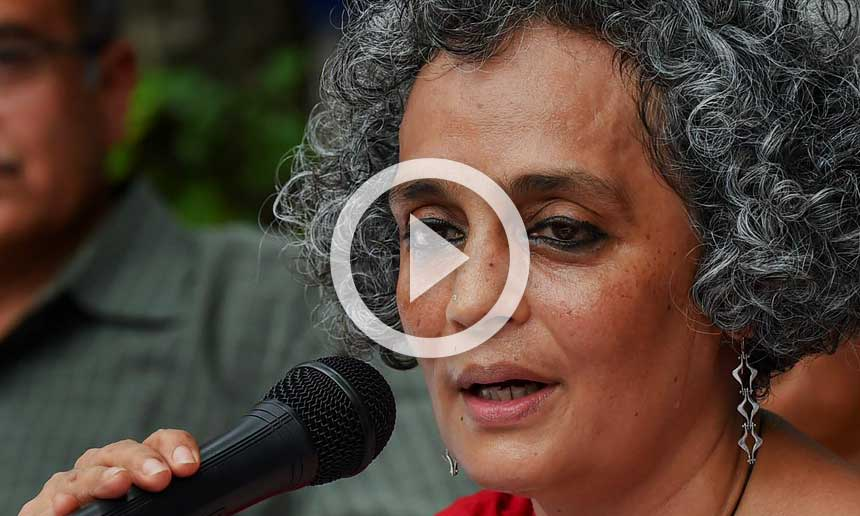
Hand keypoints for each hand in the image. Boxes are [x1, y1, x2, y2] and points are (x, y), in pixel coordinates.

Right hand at [19, 429, 200, 515]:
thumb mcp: (166, 512)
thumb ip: (186, 506)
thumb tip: (216, 510)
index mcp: (141, 466)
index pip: (163, 442)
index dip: (177, 447)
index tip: (190, 466)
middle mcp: (107, 468)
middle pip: (124, 450)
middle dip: (143, 460)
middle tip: (160, 478)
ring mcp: (74, 484)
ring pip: (87, 470)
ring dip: (103, 477)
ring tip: (118, 484)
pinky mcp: (43, 506)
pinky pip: (48, 500)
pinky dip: (57, 502)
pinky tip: (65, 508)